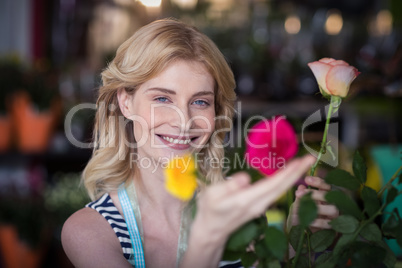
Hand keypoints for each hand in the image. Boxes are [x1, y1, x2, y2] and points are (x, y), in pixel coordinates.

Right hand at [181, 156, 314, 266]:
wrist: (212, 230)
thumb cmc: (210, 209)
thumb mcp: (212, 195)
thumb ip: (229, 185)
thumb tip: (246, 177)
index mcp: (247, 200)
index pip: (272, 184)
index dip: (287, 172)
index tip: (300, 161)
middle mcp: (258, 204)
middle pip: (282, 187)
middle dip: (297, 172)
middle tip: (311, 158)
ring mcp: (261, 207)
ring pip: (281, 190)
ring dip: (293, 176)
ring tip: (303, 163)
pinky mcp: (261, 206)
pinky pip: (277, 192)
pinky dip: (285, 181)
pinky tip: (289, 174)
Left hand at [289, 176, 338, 231]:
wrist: (298, 239)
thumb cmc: (298, 219)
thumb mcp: (296, 207)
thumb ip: (300, 198)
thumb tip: (301, 186)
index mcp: (324, 197)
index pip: (326, 186)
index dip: (318, 182)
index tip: (307, 179)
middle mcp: (332, 204)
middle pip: (330, 195)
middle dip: (315, 193)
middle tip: (299, 194)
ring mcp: (335, 217)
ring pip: (333, 208)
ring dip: (318, 207)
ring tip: (305, 208)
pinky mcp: (335, 229)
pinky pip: (330, 223)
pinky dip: (318, 221)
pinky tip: (309, 220)